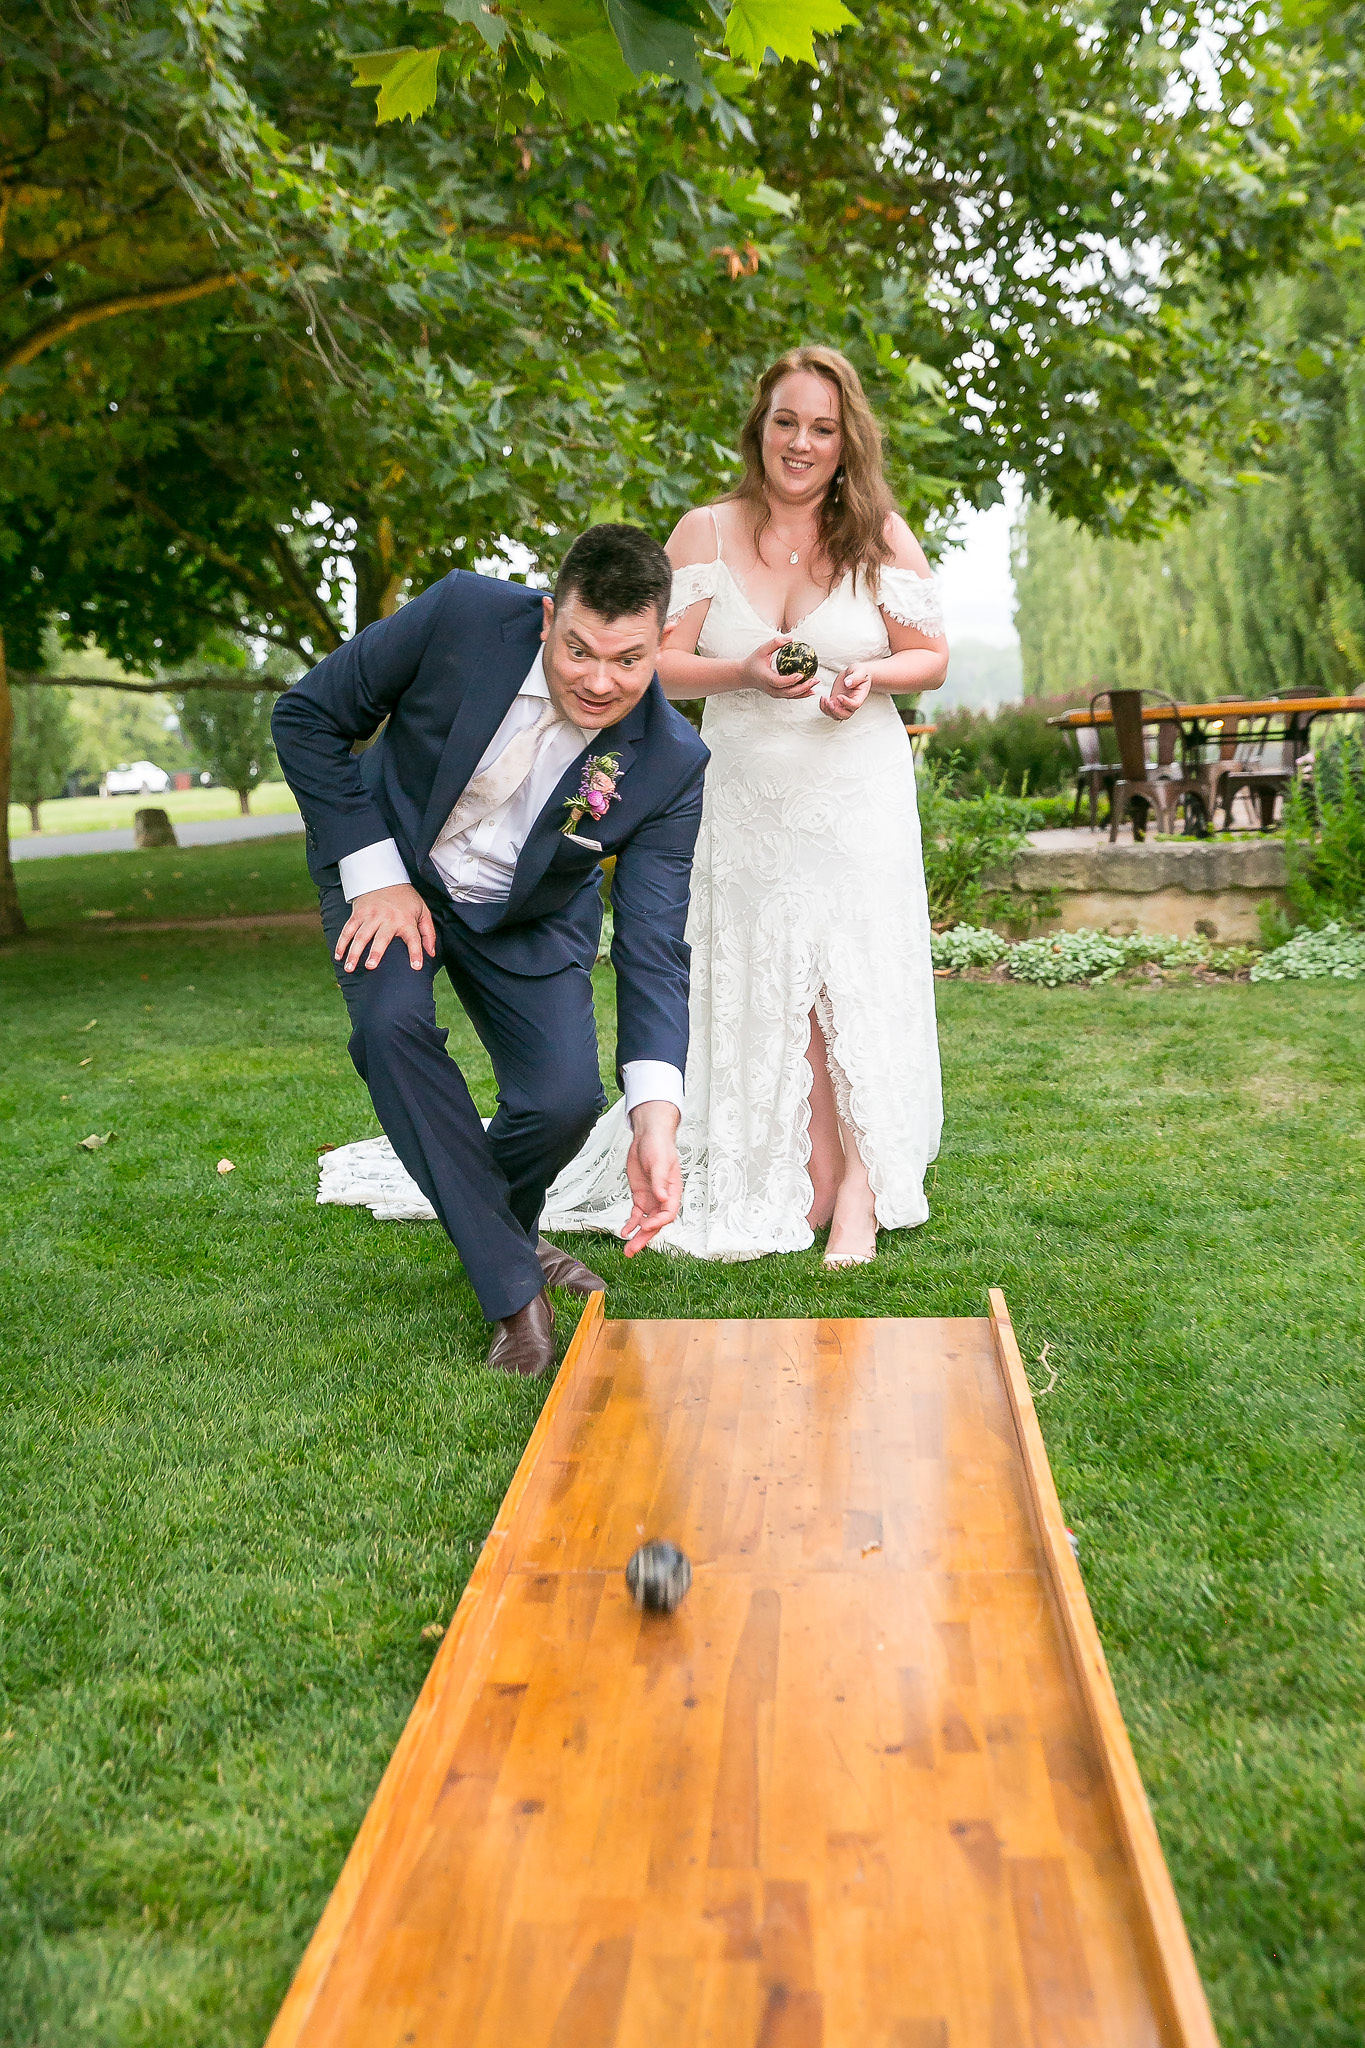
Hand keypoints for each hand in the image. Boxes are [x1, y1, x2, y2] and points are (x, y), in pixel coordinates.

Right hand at [334, 882, 435, 972]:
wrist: (385, 876)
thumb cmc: (406, 899)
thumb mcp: (422, 911)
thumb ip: (428, 933)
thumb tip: (431, 953)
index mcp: (406, 920)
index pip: (414, 938)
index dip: (416, 952)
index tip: (416, 967)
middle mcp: (388, 919)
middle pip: (381, 938)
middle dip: (375, 952)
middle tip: (370, 967)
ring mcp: (371, 916)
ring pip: (360, 936)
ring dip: (353, 952)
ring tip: (349, 968)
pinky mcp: (358, 914)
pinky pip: (348, 929)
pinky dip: (342, 943)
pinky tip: (338, 956)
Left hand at [621, 1101, 681, 1256]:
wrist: (648, 1137)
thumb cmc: (659, 1146)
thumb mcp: (659, 1162)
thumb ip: (660, 1181)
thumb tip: (663, 1199)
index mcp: (673, 1191)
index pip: (668, 1213)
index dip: (657, 1222)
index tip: (645, 1226)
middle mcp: (663, 1198)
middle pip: (656, 1223)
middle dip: (645, 1238)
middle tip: (633, 1249)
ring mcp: (651, 1198)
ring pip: (646, 1223)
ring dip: (637, 1236)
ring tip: (627, 1250)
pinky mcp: (640, 1196)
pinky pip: (636, 1215)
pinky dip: (631, 1224)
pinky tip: (624, 1232)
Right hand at [740, 636, 816, 699]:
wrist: (745, 676)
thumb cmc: (754, 661)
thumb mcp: (762, 649)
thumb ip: (775, 643)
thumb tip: (791, 639)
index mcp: (765, 678)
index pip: (779, 682)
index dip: (790, 680)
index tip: (800, 674)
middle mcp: (770, 688)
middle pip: (788, 692)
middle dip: (803, 687)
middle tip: (814, 679)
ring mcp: (774, 693)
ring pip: (791, 696)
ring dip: (805, 691)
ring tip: (816, 682)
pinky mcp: (777, 694)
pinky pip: (791, 695)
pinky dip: (801, 694)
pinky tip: (811, 689)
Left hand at [820, 663, 873, 720]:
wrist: (855, 673)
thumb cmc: (860, 672)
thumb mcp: (859, 671)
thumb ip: (855, 677)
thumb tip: (847, 683)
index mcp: (859, 696)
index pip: (855, 705)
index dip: (846, 703)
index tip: (839, 696)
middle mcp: (851, 703)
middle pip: (845, 715)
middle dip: (836, 711)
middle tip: (830, 702)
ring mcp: (842, 704)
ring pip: (836, 716)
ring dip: (828, 710)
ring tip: (825, 699)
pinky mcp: (835, 702)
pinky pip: (828, 710)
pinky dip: (823, 707)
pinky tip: (823, 698)